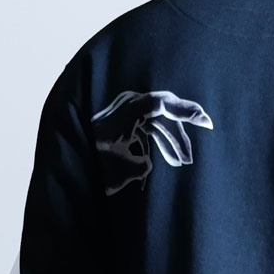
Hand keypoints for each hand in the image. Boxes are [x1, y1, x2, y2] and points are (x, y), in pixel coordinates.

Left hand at [91, 90, 213, 193]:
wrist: (68, 165)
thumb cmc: (89, 166)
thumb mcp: (118, 170)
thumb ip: (140, 165)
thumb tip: (147, 162)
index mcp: (127, 111)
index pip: (162, 103)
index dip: (186, 110)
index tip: (205, 121)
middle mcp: (128, 107)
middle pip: (165, 115)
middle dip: (179, 136)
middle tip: (194, 152)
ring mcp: (127, 114)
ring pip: (159, 124)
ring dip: (171, 143)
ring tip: (182, 163)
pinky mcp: (125, 124)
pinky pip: (150, 128)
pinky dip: (160, 144)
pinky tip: (170, 160)